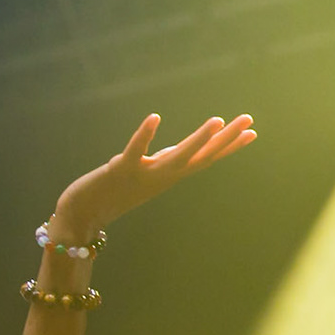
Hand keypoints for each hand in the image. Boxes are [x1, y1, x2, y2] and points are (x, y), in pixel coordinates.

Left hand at [51, 113, 256, 237]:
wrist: (81, 216)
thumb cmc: (112, 195)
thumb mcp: (145, 177)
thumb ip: (163, 164)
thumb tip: (180, 152)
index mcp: (167, 176)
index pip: (204, 159)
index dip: (228, 147)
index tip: (253, 132)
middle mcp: (160, 177)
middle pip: (199, 157)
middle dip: (225, 139)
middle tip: (249, 120)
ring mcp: (142, 174)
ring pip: (176, 157)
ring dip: (197, 140)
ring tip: (217, 120)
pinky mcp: (120, 170)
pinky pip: (134, 151)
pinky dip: (144, 135)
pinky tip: (154, 118)